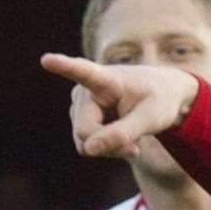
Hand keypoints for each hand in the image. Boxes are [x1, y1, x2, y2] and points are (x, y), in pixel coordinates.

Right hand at [39, 53, 198, 158]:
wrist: (164, 95)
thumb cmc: (160, 101)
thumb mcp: (151, 119)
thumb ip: (121, 134)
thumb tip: (88, 149)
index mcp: (105, 78)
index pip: (82, 71)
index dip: (63, 66)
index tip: (46, 60)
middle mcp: (85, 89)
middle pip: (85, 131)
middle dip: (109, 144)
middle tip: (135, 142)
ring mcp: (79, 104)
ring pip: (86, 142)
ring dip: (111, 148)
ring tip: (131, 136)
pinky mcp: (80, 117)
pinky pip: (89, 145)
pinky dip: (108, 148)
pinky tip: (122, 137)